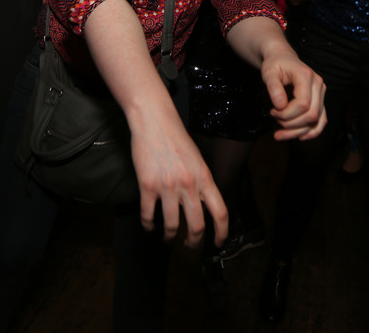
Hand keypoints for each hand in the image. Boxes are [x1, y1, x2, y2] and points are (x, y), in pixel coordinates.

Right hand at [128, 101, 228, 246]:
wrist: (155, 122)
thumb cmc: (177, 138)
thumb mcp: (198, 160)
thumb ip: (202, 182)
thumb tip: (204, 204)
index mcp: (205, 178)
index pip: (221, 213)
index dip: (221, 233)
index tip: (218, 243)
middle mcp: (189, 185)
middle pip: (197, 226)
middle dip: (194, 242)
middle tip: (190, 246)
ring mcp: (167, 186)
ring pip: (172, 226)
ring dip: (170, 238)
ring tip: (168, 239)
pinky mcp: (147, 185)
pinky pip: (148, 215)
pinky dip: (149, 226)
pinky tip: (150, 227)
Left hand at [261, 49, 326, 140]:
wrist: (282, 58)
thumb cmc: (275, 64)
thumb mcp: (268, 72)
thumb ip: (273, 87)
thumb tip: (280, 106)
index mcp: (306, 76)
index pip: (303, 104)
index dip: (286, 114)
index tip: (272, 111)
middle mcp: (318, 84)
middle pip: (311, 114)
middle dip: (290, 123)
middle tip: (275, 117)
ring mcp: (321, 93)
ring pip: (316, 121)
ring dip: (297, 132)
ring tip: (280, 133)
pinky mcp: (320, 101)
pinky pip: (321, 121)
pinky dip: (312, 132)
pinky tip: (300, 137)